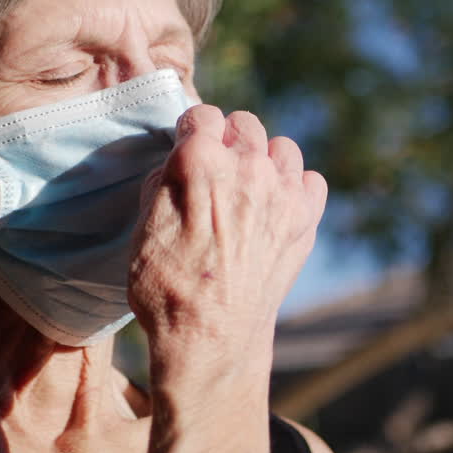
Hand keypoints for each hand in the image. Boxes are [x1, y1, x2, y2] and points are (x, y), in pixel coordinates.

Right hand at [128, 104, 327, 379]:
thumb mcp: (143, 226)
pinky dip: (295, 188)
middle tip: (217, 172)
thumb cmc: (166, 286)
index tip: (187, 151)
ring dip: (265, 161)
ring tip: (249, 190)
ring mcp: (282, 192)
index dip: (190, 133)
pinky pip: (310, 179)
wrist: (211, 337)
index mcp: (201, 161)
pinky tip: (275, 209)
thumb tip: (179, 161)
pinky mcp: (306, 218)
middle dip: (228, 141)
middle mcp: (248, 167)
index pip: (201, 114)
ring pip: (282, 147)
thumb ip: (164, 180)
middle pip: (244, 123)